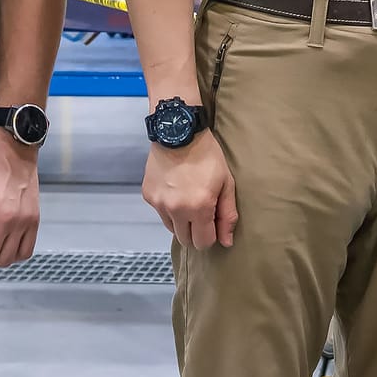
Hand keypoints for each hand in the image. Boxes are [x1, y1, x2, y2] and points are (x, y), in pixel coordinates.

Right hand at [143, 132, 236, 249]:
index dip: (210, 236)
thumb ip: (227, 215)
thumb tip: (227, 242)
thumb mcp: (226, 183)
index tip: (213, 223)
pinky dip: (169, 207)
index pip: (202, 243)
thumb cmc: (207, 156)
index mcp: (199, 208)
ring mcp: (159, 203)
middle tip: (202, 212)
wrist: (179, 133)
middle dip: (195, 232)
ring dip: (181, 221)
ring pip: (172, 228)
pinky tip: (176, 189)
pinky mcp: (149, 196)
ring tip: (188, 198)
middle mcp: (176, 209)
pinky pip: (161, 212)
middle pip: (185, 240)